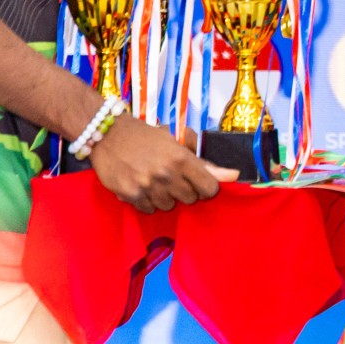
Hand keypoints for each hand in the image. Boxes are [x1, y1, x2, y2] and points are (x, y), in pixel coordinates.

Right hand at [89, 115, 236, 213]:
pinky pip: (149, 209)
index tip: (201, 183)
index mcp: (181, 158)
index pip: (209, 188)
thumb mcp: (179, 141)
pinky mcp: (129, 195)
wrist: (110, 134)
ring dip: (167, 197)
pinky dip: (148, 201)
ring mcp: (146, 186)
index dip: (207, 187)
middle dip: (186, 191)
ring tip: (157, 181)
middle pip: (190, 199)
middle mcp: (166, 174)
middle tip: (175, 178)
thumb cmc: (148, 136)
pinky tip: (143, 186)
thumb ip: (205, 162)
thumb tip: (235, 175)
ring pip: (169, 206)